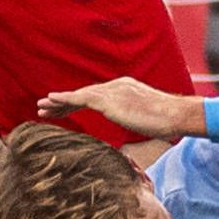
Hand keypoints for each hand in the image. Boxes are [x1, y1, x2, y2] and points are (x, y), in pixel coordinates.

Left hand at [41, 77, 205, 140]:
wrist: (176, 115)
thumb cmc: (168, 121)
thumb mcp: (146, 120)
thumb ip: (134, 119)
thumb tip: (133, 132)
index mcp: (125, 89)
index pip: (96, 96)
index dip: (78, 103)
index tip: (63, 110)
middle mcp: (117, 85)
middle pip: (85, 93)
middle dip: (64, 102)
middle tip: (45, 107)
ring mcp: (113, 91)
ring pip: (79, 95)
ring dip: (59, 102)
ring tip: (41, 107)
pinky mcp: (109, 100)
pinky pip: (81, 98)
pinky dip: (64, 99)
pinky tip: (51, 101)